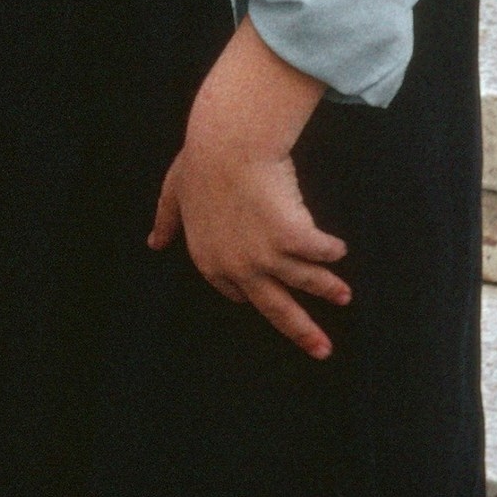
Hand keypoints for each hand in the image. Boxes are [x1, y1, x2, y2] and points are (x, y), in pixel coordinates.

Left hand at [149, 18, 347, 358]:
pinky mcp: (294, 239)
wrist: (227, 146)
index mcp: (209, 261)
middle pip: (276, 308)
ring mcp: (268, 257)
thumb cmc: (200, 163)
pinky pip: (320, 250)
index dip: (253, 292)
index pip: (236, 291)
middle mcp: (239, 268)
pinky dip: (331, 250)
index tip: (269, 295)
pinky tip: (339, 248)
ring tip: (344, 296)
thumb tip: (153, 242)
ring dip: (327, 289)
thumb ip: (166, 221)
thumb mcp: (174, 194)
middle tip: (323, 350)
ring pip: (305, 281)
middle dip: (302, 331)